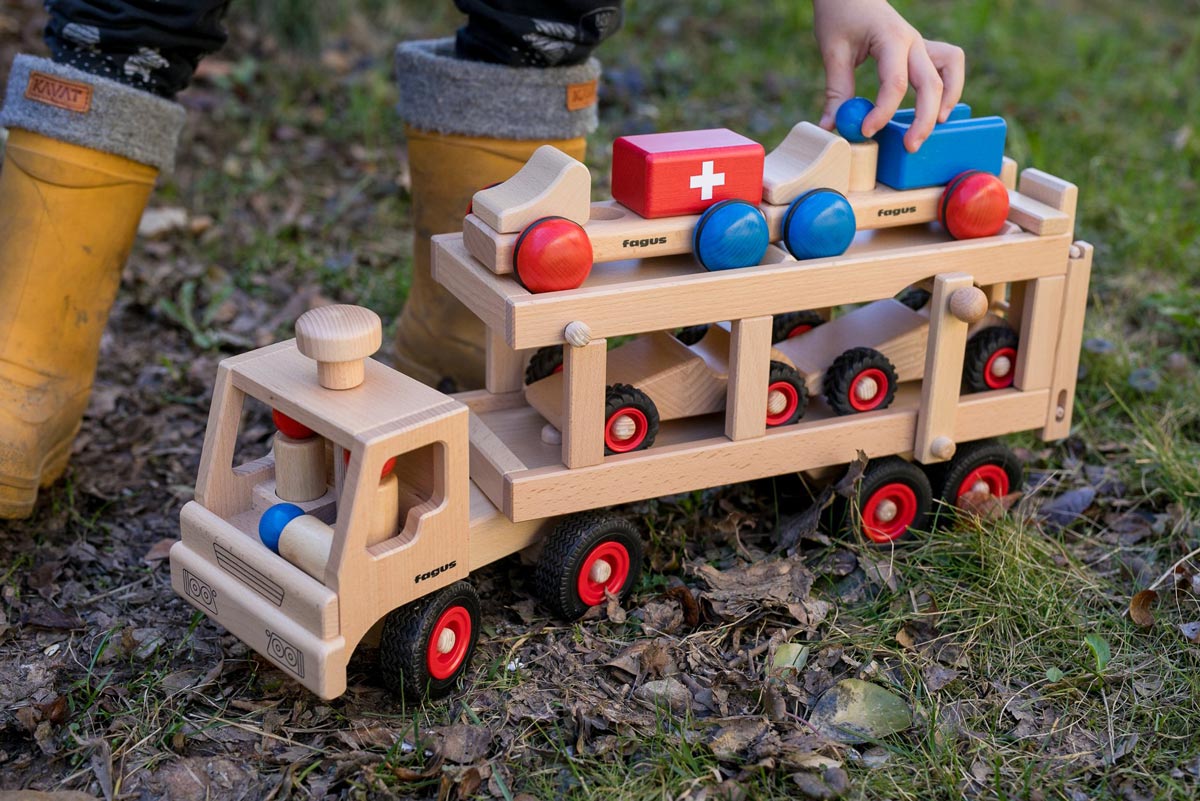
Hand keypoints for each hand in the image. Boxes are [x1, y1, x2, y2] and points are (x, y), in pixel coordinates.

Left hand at [813, 0, 964, 151]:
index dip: (883, 112)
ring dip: (949, 98)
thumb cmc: (841, 13)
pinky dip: (948, 87)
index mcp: (892, 39)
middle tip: (910, 146)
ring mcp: (921, 44)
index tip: (866, 131)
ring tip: (934, 125)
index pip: (895, 82)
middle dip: (924, 119)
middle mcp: (914, 41)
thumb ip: (836, 89)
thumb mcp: (833, 49)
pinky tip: (935, 109)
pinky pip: (947, 65)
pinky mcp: (921, 50)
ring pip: (951, 69)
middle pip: (932, 83)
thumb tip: (831, 126)